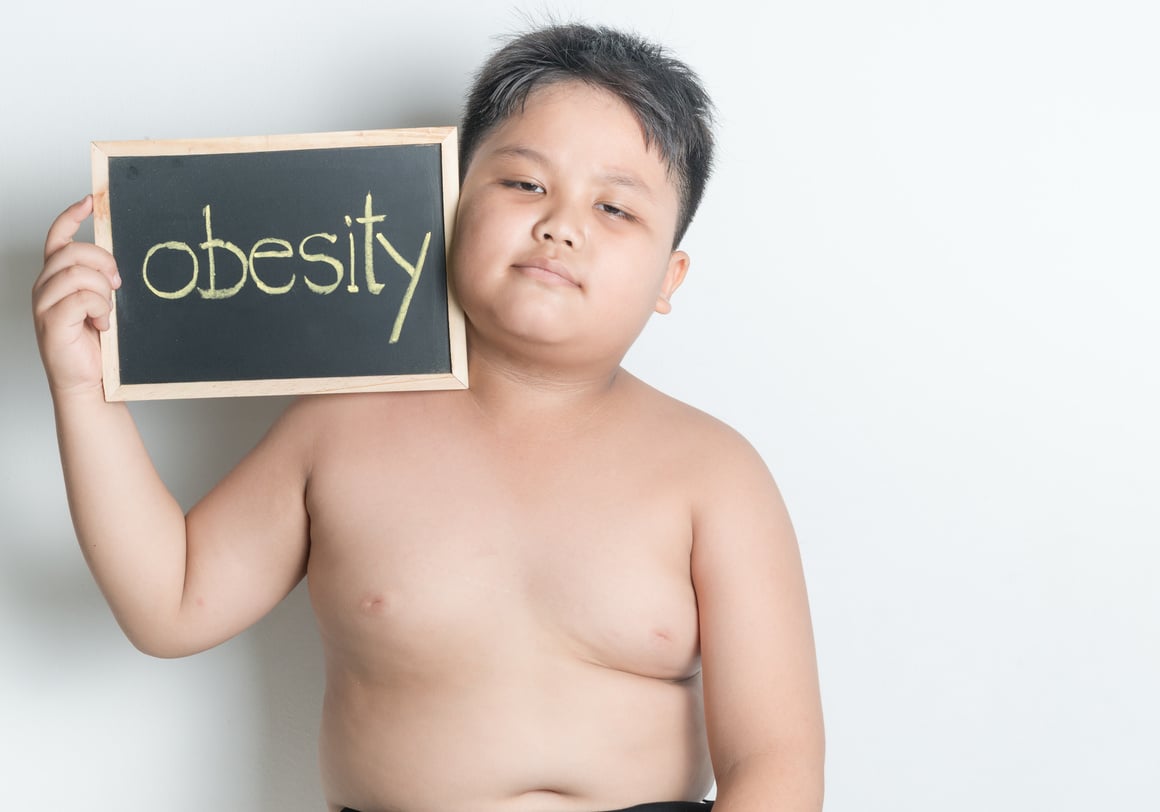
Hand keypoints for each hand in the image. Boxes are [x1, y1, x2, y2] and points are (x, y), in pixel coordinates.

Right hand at [32, 196, 121, 397]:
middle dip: (103, 263)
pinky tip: (101, 324)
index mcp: (57, 277)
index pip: (58, 237)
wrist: (88, 381)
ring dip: (102, 291)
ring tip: (106, 312)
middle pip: (74, 252)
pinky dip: (98, 309)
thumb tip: (118, 261)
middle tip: (117, 285)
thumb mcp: (102, 303)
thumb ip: (102, 280)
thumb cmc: (95, 344)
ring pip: (78, 274)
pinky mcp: (51, 321)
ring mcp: (44, 303)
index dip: (71, 216)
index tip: (90, 201)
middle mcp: (45, 285)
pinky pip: (81, 298)